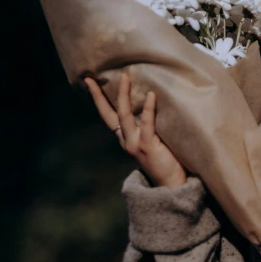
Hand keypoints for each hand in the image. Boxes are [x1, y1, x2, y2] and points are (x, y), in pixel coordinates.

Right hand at [84, 74, 187, 188]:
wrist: (170, 183)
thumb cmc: (165, 159)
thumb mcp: (150, 140)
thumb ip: (146, 125)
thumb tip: (151, 98)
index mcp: (125, 138)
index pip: (108, 115)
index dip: (98, 98)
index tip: (89, 82)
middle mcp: (126, 140)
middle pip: (109, 114)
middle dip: (99, 95)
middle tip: (91, 77)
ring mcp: (135, 143)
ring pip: (124, 115)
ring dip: (124, 95)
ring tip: (125, 77)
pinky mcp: (147, 146)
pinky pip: (146, 124)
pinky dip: (147, 108)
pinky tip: (151, 95)